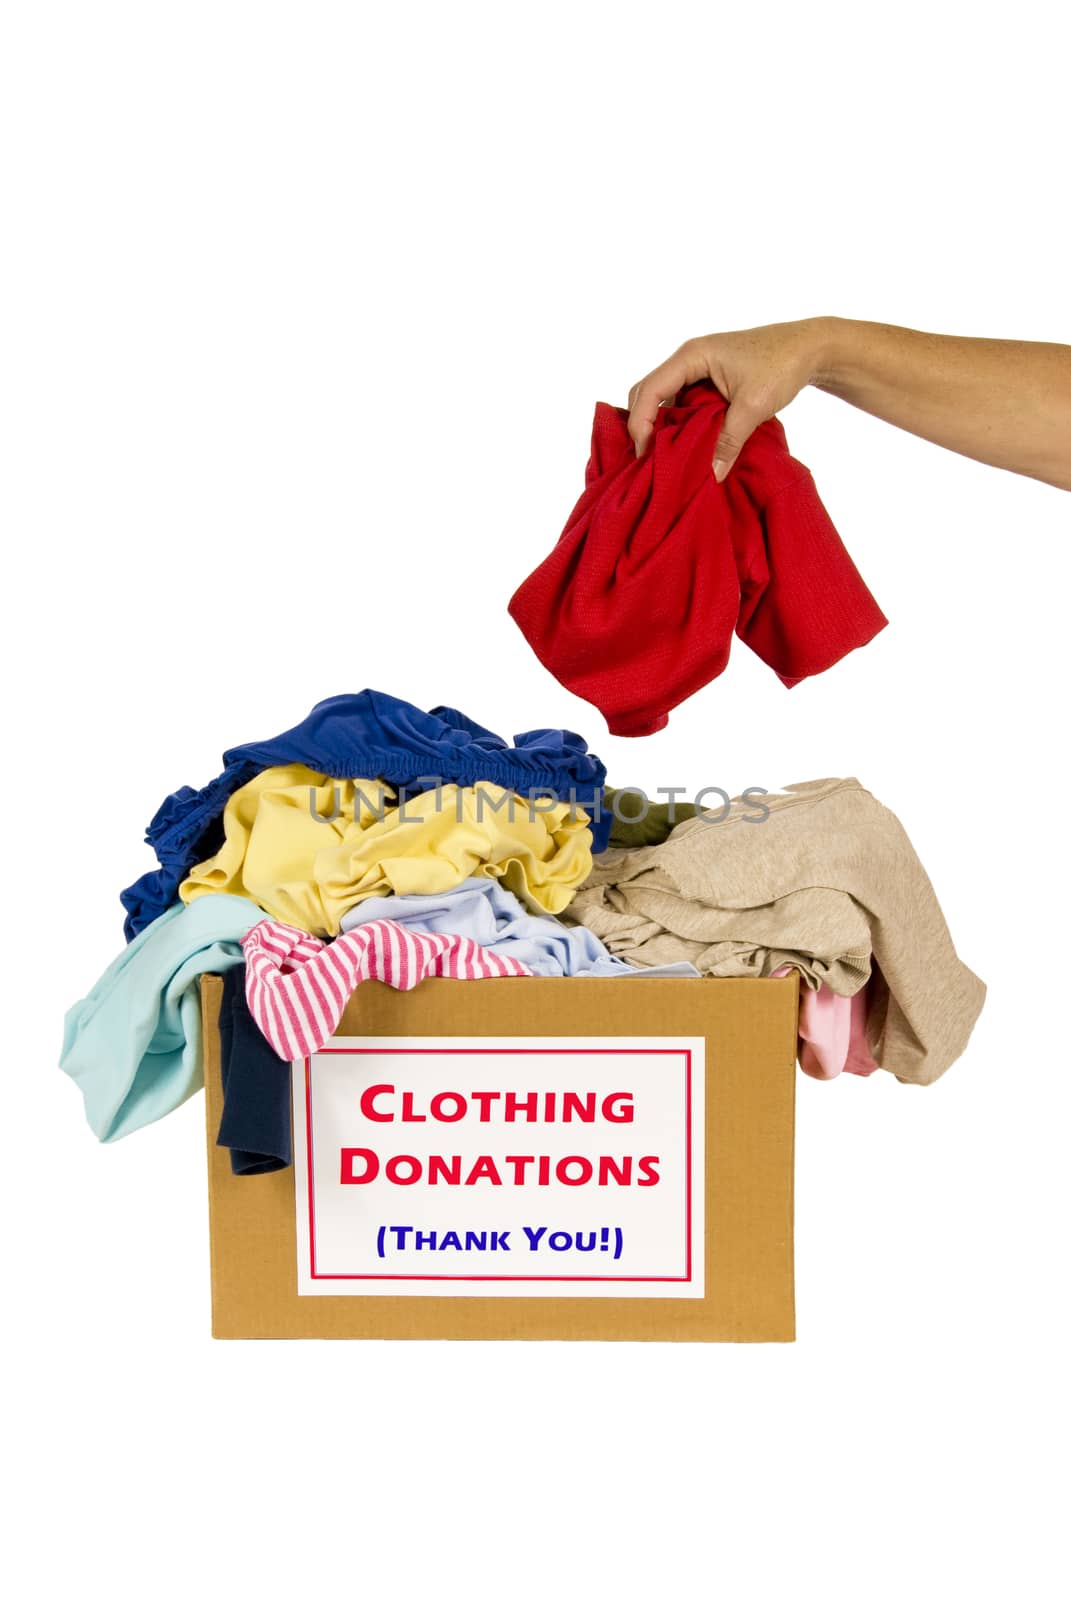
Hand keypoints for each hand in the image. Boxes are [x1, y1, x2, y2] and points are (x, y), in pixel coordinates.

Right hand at [627, 317, 832, 479]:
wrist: (810, 348)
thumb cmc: (782, 365)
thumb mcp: (753, 406)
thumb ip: (729, 441)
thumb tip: (712, 475)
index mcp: (692, 356)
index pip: (650, 390)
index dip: (641, 423)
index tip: (646, 454)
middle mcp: (689, 359)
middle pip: (649, 392)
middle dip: (644, 425)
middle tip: (649, 459)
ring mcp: (698, 368)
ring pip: (665, 398)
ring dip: (661, 425)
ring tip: (665, 456)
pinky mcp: (709, 378)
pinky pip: (683, 401)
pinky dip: (679, 423)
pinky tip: (686, 445)